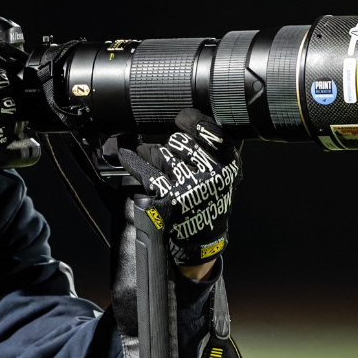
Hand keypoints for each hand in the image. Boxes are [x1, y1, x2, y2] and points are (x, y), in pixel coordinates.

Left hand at [119, 109, 240, 265]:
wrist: (202, 238)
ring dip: (150, 152)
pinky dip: (134, 162)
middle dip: (171, 143)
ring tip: (148, 153)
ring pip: (162, 154)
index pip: (213, 133)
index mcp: (229, 167)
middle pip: (181, 142)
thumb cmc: (211, 203)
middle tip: (168, 147)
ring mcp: (190, 186)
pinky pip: (147, 172)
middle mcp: (212, 175)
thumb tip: (197, 122)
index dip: (194, 121)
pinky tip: (128, 157)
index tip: (182, 118)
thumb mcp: (227, 178)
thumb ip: (219, 152)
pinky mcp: (170, 198)